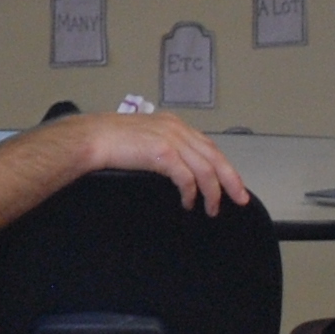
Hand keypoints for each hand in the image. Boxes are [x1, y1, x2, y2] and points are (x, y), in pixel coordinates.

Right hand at [76, 109, 250, 214]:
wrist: (94, 138)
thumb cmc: (112, 142)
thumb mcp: (144, 138)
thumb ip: (162, 146)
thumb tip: (176, 168)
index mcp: (174, 124)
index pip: (208, 146)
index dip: (224, 166)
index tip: (233, 183)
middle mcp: (177, 129)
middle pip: (214, 156)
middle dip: (231, 180)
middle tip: (240, 199)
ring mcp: (171, 139)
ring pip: (205, 169)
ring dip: (212, 192)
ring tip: (211, 209)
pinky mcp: (163, 153)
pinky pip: (187, 178)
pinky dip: (191, 193)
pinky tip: (188, 203)